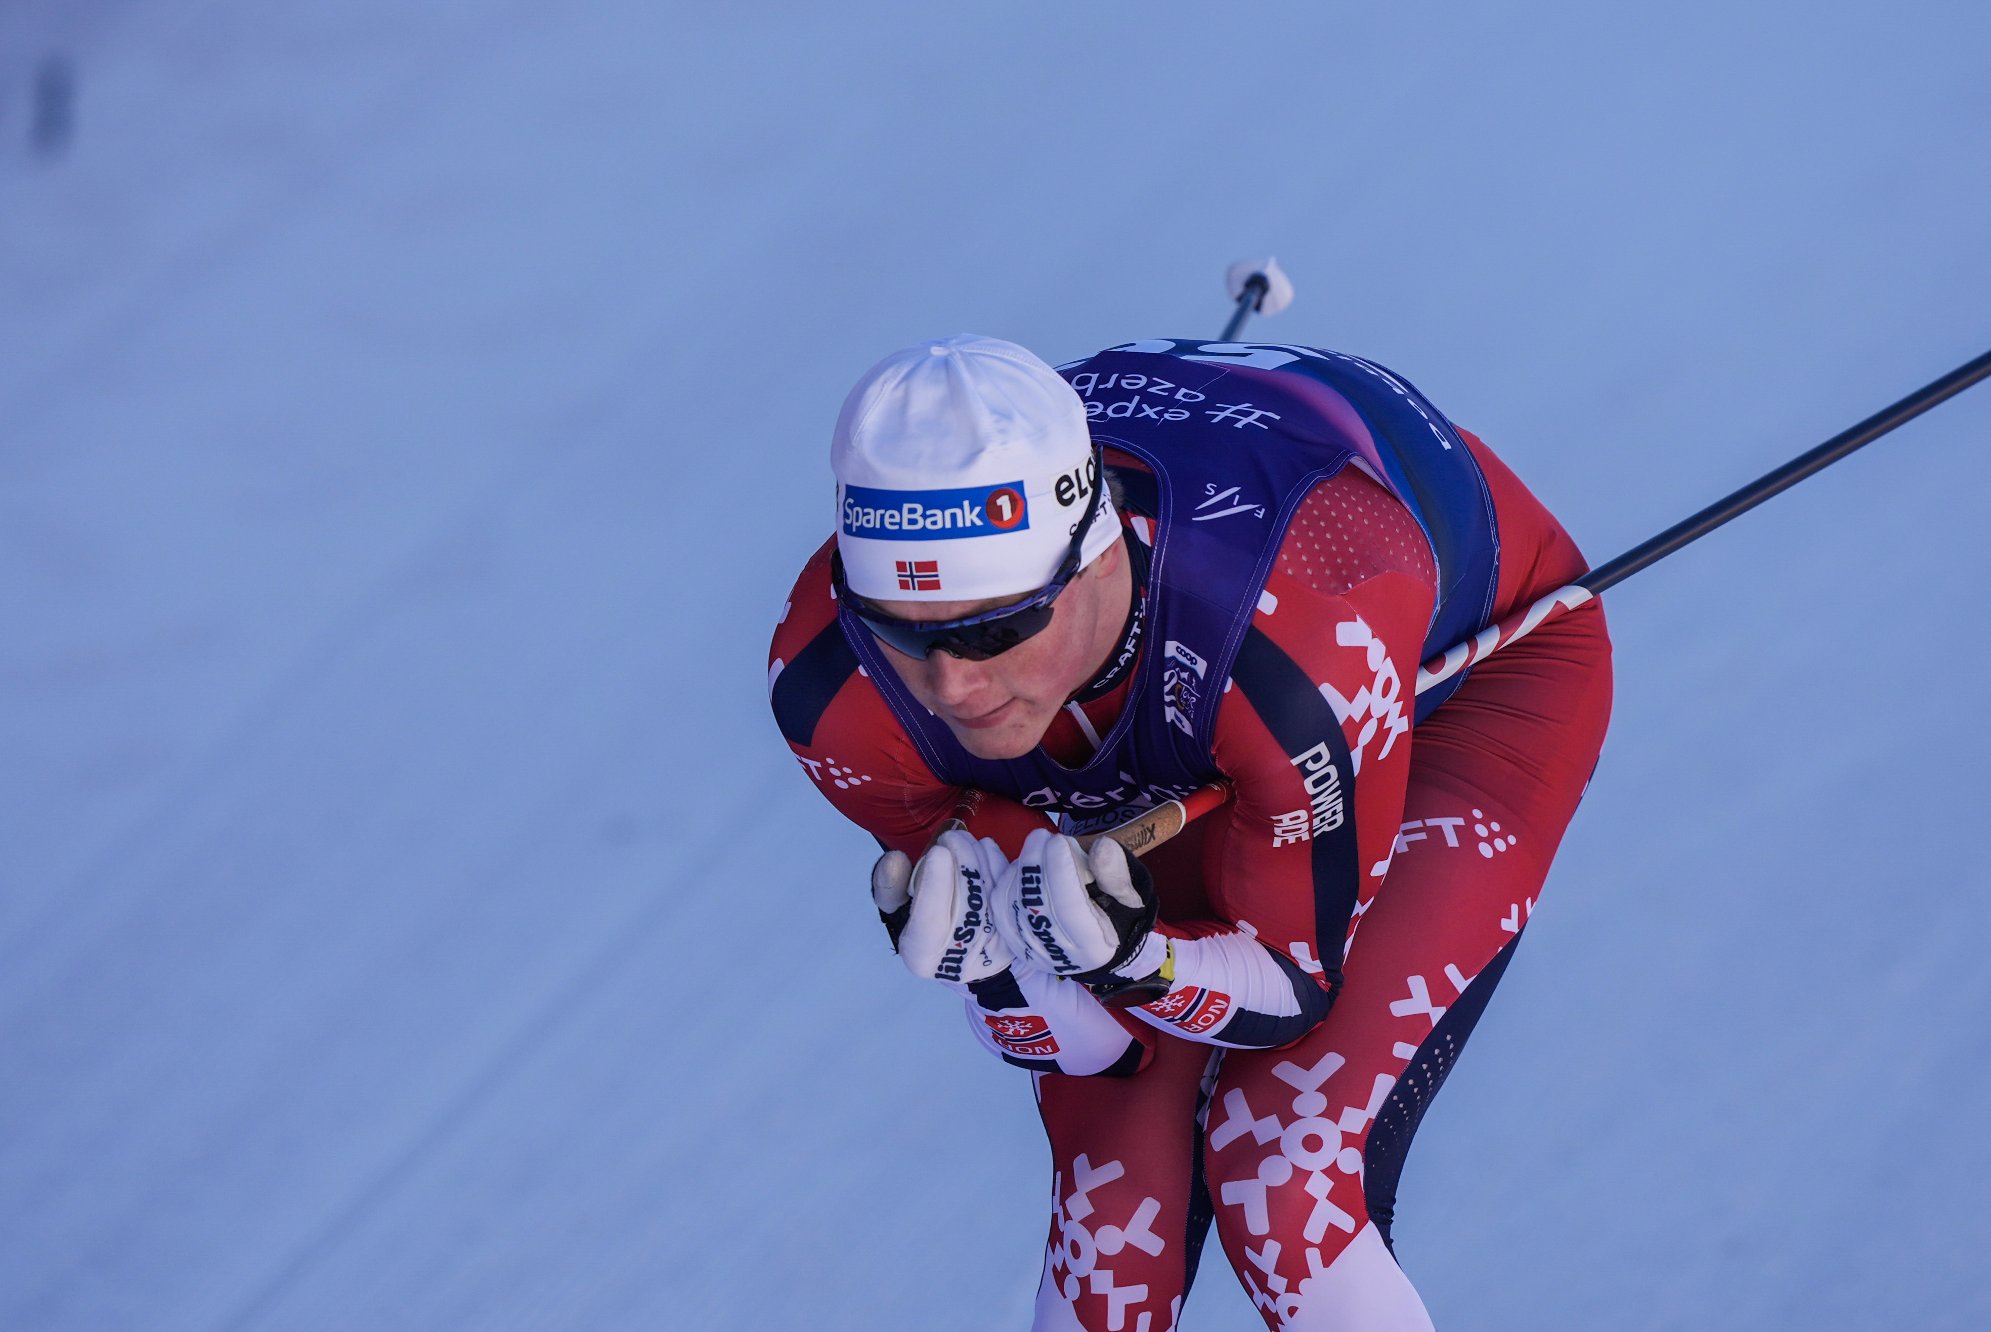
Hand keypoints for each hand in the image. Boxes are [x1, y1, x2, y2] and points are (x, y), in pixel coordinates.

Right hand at [871, 829, 1014, 985]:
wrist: (965, 951)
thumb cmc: (925, 923)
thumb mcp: (897, 909)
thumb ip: (890, 886)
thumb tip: (895, 859)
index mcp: (922, 955)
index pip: (930, 922)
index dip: (935, 886)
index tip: (937, 853)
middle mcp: (958, 957)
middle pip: (967, 904)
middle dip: (962, 862)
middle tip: (951, 837)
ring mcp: (993, 947)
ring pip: (992, 895)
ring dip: (980, 858)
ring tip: (964, 839)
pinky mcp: (1016, 932)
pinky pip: (1010, 892)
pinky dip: (998, 864)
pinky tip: (984, 848)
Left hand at [997, 829, 1162, 989]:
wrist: (1097, 941)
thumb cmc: (1117, 913)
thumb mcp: (1130, 895)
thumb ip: (1115, 874)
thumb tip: (1102, 847)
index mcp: (1091, 948)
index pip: (1068, 908)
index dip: (1060, 872)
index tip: (1059, 841)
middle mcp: (1056, 955)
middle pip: (1035, 906)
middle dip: (1035, 865)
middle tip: (1043, 835)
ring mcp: (1029, 949)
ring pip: (1011, 906)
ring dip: (1019, 869)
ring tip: (1036, 845)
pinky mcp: (1011, 939)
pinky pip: (996, 906)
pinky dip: (999, 877)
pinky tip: (1006, 855)